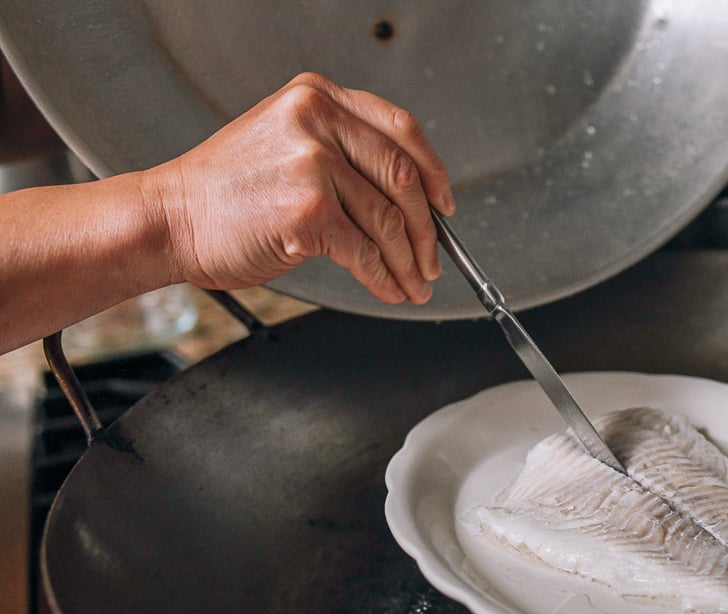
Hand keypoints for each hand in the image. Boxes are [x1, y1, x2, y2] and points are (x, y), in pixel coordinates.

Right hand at [143, 72, 454, 304]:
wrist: (169, 219)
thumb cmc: (225, 192)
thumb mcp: (285, 143)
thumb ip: (341, 151)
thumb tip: (408, 198)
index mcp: (317, 97)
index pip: (401, 129)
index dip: (434, 172)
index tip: (445, 203)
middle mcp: (317, 121)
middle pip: (404, 178)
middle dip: (427, 230)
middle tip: (432, 260)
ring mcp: (313, 165)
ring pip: (389, 221)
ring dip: (408, 262)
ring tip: (414, 283)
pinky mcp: (308, 211)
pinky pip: (367, 253)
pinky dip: (384, 278)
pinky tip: (388, 289)